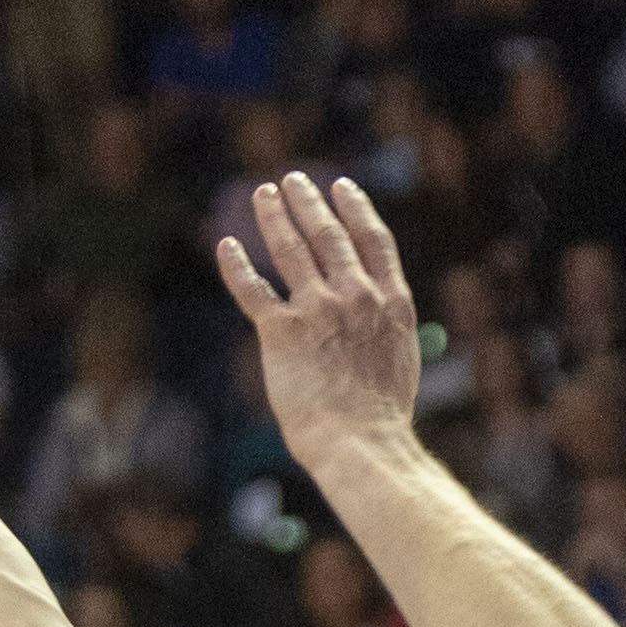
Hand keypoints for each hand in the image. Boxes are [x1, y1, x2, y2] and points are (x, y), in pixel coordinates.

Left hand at [216, 174, 420, 474]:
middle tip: (292, 182)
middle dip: (308, 202)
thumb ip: (385, 329)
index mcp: (390, 303)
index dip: (355, 209)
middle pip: (329, 234)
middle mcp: (356, 296)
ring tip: (264, 195)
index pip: (372, 240)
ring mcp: (318, 310)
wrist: (361, 444)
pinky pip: (252, 289)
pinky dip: (235, 265)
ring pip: (291, 249)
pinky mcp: (281, 332)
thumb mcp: (399, 361)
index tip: (342, 187)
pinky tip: (225, 245)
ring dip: (275, 216)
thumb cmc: (381, 418)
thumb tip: (376, 322)